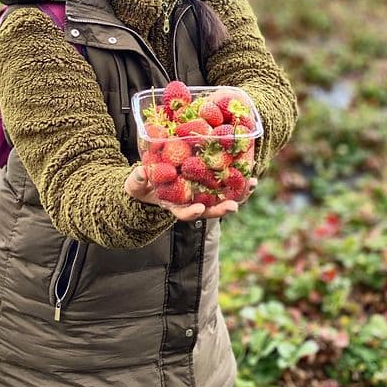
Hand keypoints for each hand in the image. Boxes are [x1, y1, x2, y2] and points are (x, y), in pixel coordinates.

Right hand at [124, 167, 256, 221]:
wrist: (151, 180)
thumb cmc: (141, 186)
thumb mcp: (135, 184)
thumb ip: (137, 180)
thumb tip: (141, 172)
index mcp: (173, 205)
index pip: (183, 213)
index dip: (191, 212)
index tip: (198, 209)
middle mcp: (191, 202)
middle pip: (209, 209)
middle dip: (222, 209)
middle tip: (233, 206)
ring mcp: (201, 194)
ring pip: (222, 198)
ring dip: (238, 194)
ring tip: (251, 185)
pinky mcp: (209, 183)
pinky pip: (226, 184)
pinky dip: (238, 181)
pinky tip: (250, 174)